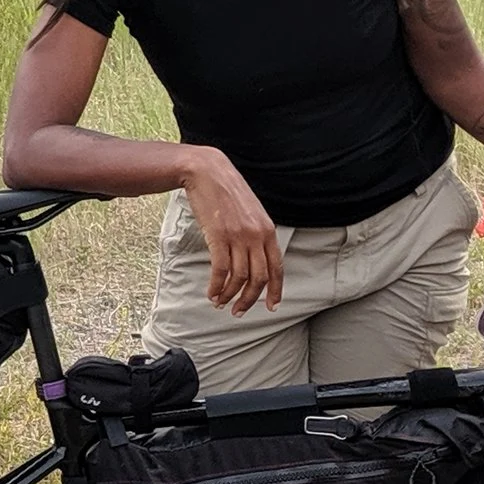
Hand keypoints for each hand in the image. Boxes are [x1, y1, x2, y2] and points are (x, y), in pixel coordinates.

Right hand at [180, 146, 283, 314]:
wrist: (207, 171)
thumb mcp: (250, 211)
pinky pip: (221, 270)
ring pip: (240, 277)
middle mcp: (257, 235)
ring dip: (230, 295)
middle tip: (239, 311)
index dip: (275, 291)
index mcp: (268, 230)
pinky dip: (217, 286)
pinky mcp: (219, 236)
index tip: (272, 306)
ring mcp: (238, 236)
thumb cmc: (225, 190)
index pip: (277, 268)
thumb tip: (252, 257)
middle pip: (259, 278)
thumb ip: (255, 233)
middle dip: (249, 299)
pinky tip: (211, 292)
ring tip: (220, 303)